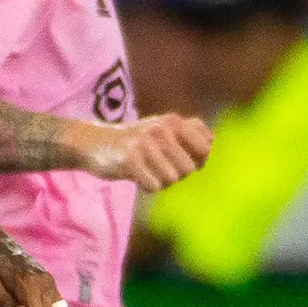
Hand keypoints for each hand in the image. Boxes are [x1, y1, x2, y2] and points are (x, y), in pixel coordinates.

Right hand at [84, 112, 212, 190]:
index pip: (207, 149)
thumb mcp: (164, 126)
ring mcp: (145, 143)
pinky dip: (146, 186)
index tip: (182, 161)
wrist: (94, 142)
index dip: (198, 161)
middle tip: (159, 167)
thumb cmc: (136, 139)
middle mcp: (161, 129)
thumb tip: (213, 142)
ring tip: (147, 170)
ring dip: (161, 181)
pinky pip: (153, 186)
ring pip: (172, 179)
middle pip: (190, 169)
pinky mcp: (129, 160)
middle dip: (178, 174)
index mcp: (174, 120)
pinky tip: (136, 175)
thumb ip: (190, 130)